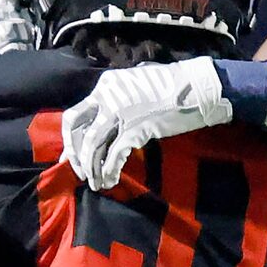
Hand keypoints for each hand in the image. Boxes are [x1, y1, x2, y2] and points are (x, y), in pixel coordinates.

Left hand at [62, 57, 233, 190]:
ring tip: (96, 183)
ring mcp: (120, 114)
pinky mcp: (136, 129)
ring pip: (93, 145)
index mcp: (105, 86)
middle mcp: (107, 98)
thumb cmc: (173, 85)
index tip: (70, 157)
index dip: (70, 140)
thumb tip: (112, 115)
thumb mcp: (137, 83)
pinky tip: (110, 180)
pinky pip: (114, 154)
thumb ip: (120, 96)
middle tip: (80, 173)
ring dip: (92, 168)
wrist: (196, 88)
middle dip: (76, 156)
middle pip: (79, 132)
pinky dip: (109, 170)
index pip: (76, 115)